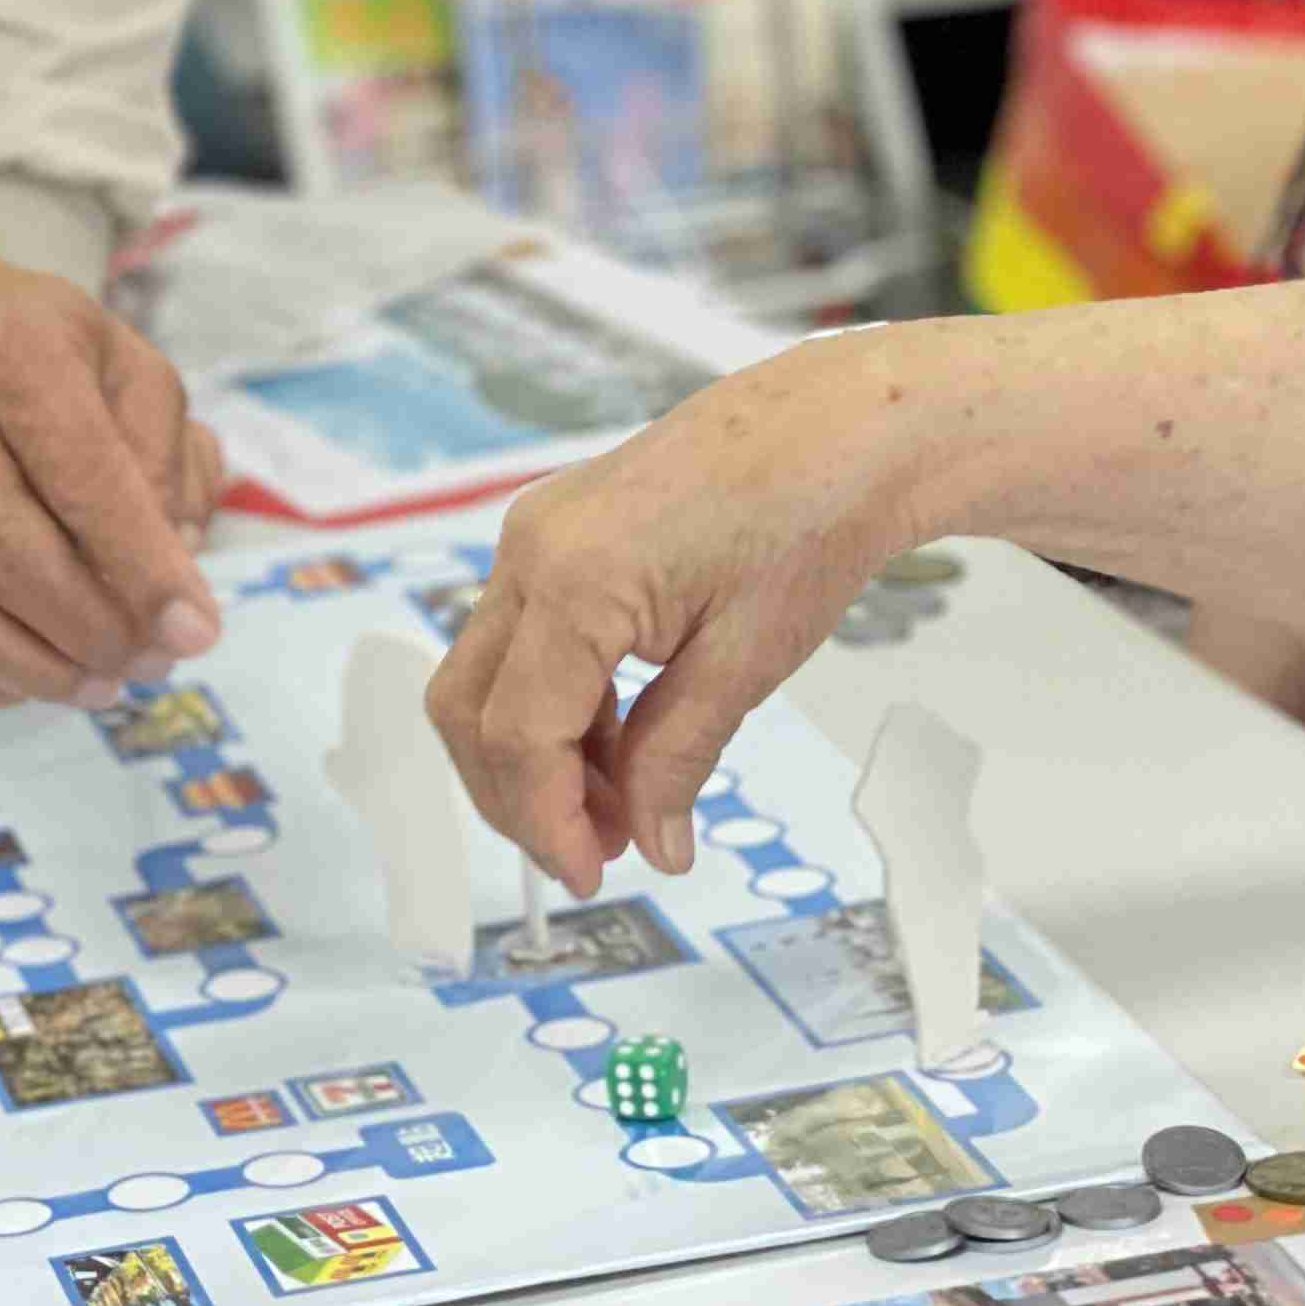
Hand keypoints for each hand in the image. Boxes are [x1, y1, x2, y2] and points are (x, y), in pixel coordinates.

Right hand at [0, 196, 221, 709]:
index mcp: (12, 355)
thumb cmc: (22, 344)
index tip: (194, 630)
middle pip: (13, 557)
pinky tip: (26, 681)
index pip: (82, 479)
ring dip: (36, 671)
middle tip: (152, 661)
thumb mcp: (116, 356)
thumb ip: (163, 449)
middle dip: (96, 631)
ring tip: (102, 682)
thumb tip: (174, 563)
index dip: (143, 568)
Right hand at [428, 327, 921, 896]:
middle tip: (598, 852)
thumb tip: (653, 846)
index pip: (517, 734)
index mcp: (573, 578)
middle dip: (517, 795)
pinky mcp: (554, 532)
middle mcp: (530, 548)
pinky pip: (523, 638)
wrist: (836, 427)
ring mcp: (534, 533)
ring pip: (486, 677)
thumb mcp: (747, 662)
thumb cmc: (806, 519)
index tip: (591, 877)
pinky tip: (619, 741)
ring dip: (535, 754)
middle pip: (468, 707)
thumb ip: (677, 758)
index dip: (545, 821)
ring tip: (624, 803)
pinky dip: (553, 704)